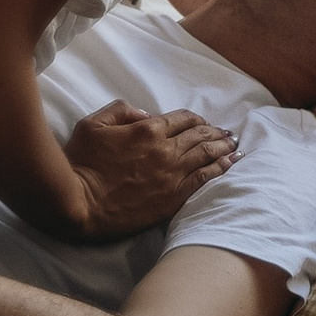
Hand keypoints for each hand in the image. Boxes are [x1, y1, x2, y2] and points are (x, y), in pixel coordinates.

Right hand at [64, 98, 236, 240]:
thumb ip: (120, 111)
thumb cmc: (82, 163)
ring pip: (207, 154)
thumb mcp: (92, 125)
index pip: (182, 119)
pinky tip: (231, 163)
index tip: (203, 122)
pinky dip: (221, 168)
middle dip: (216, 132)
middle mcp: (165, 149)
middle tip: (227, 133)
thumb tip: (144, 113)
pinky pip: (205, 179)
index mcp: (147, 129)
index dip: (195, 119)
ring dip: (224, 146)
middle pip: (200, 135)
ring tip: (235, 144)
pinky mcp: (173, 197)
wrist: (81, 204)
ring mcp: (172, 174)